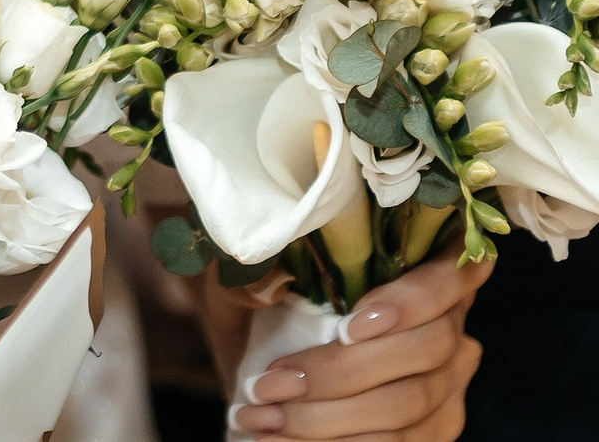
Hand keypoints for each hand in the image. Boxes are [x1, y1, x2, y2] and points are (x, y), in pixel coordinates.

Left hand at [225, 253, 491, 440]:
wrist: (256, 362)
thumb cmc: (259, 303)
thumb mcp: (242, 275)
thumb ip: (250, 273)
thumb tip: (263, 288)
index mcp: (421, 266)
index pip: (449, 276)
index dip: (412, 301)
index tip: (348, 327)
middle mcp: (449, 325)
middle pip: (426, 349)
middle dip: (339, 372)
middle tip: (269, 386)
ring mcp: (446, 383)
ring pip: (408, 406)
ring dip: (328, 419)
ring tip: (261, 418)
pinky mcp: (431, 429)